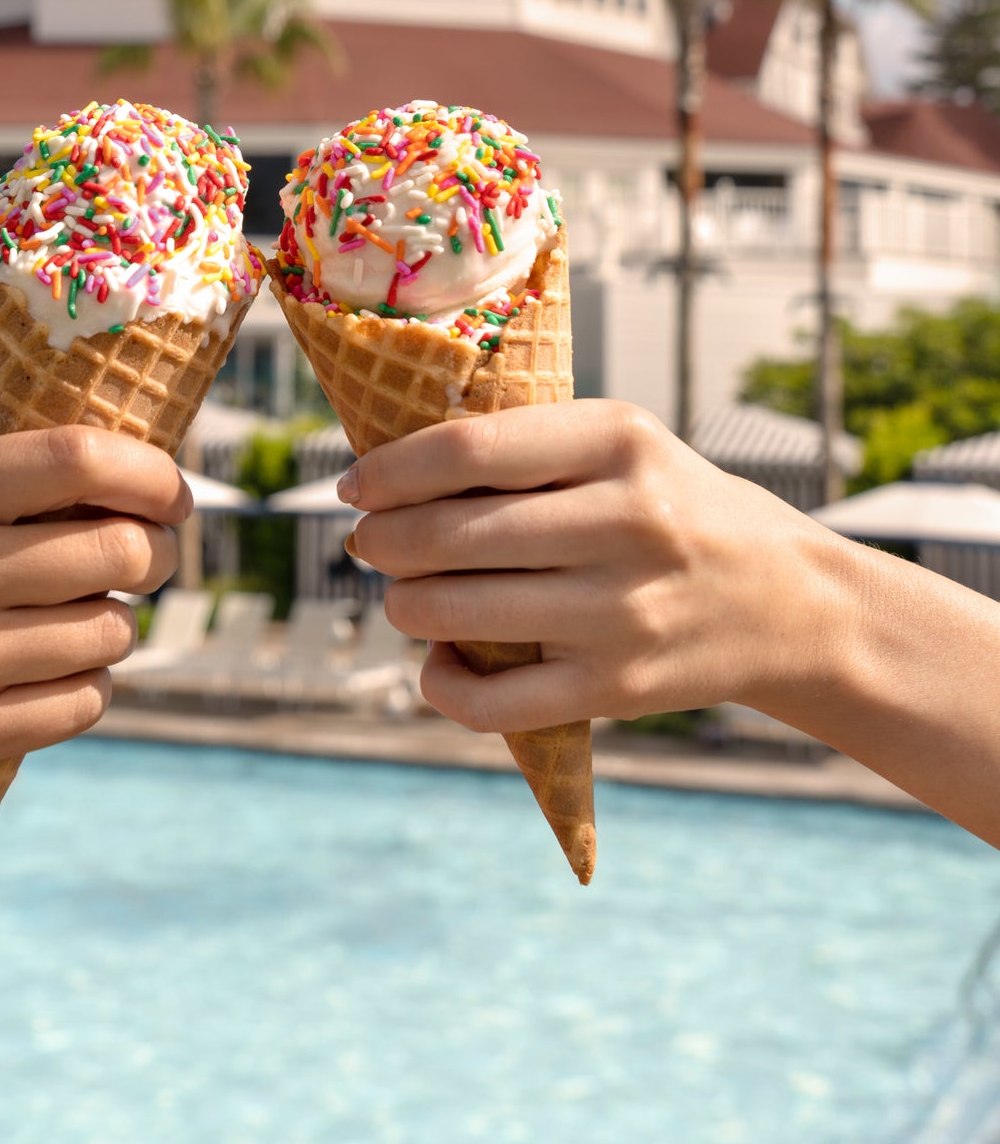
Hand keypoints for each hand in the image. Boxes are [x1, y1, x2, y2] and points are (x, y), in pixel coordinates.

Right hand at [0, 428, 183, 821]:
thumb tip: (130, 488)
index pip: (80, 461)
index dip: (152, 474)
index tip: (174, 492)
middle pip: (114, 552)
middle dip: (156, 552)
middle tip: (152, 556)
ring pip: (107, 633)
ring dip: (115, 623)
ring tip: (85, 616)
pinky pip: (78, 706)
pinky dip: (90, 686)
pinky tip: (61, 672)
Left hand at [341, 400, 853, 732]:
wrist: (790, 604)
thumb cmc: (673, 508)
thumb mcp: (621, 446)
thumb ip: (524, 447)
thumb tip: (389, 472)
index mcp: (619, 441)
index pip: (469, 450)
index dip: (390, 470)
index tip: (353, 485)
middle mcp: (625, 522)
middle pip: (451, 534)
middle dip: (383, 542)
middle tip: (368, 543)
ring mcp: (621, 611)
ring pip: (458, 613)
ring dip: (404, 605)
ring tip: (404, 594)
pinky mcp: (617, 687)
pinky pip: (493, 701)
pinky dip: (441, 683)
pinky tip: (438, 662)